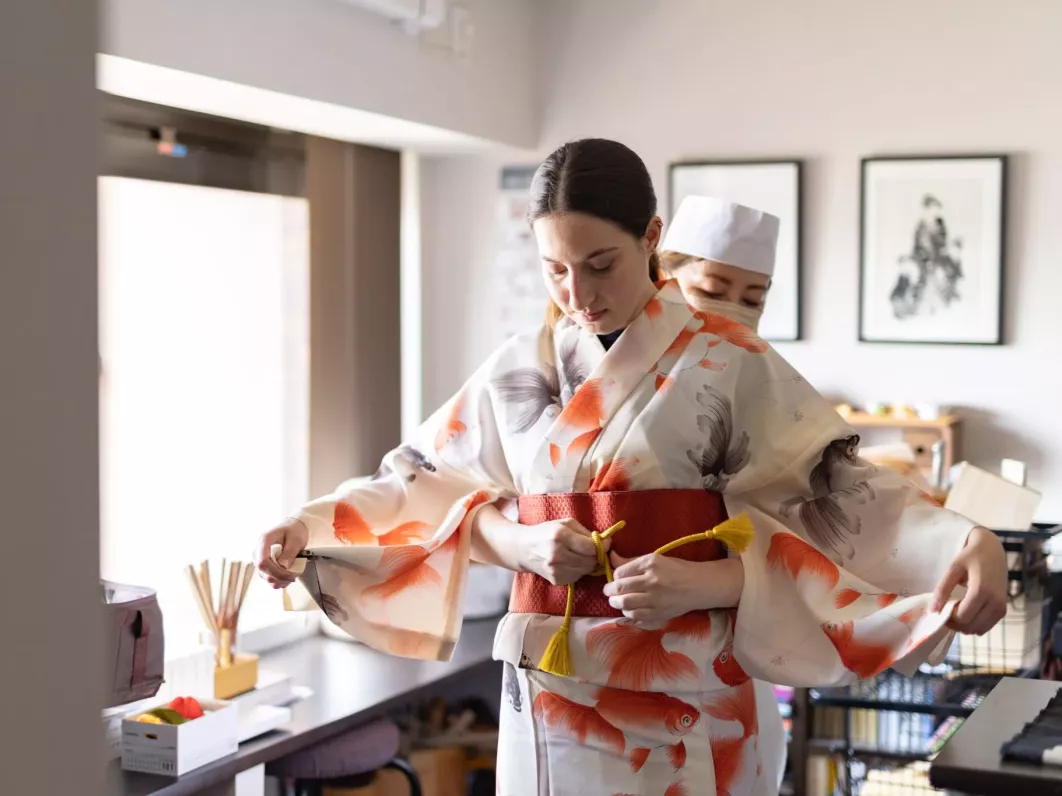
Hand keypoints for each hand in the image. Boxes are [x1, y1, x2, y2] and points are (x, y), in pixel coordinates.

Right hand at [254, 517, 308, 588]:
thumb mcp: (296, 539)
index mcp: (264, 541)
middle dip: (280, 577)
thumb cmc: (294, 531)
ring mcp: (258, 559)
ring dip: (280, 580)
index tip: (290, 575)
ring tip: (293, 575)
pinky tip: (288, 577)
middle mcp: (257, 551)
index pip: (262, 561)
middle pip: (263, 571)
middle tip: (294, 576)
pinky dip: (279, 581)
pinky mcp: (263, 566)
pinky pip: (268, 578)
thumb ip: (289, 553)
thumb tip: (282, 567)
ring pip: (265, 577)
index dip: (275, 572)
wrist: (292, 527)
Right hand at [518, 518, 605, 585]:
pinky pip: (578, 576)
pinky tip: (571, 562)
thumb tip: (605, 541)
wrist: (524, 549)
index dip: (602, 546)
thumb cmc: (546, 532)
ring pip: (586, 570)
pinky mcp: (556, 580)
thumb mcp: (565, 523)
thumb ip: (585, 532)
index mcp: (560, 536)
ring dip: (588, 563)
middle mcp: (557, 554)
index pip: (591, 547)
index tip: (605, 542)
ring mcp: (556, 569)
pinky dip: (579, 569)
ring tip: (581, 554)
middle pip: (591, 560)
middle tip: (593, 549)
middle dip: (596, 555)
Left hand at [603, 554, 743, 624]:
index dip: (613, 577)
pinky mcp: (660, 614)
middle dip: (609, 592)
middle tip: (609, 592)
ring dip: (617, 604)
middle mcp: (652, 581)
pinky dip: (628, 614)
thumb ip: (631, 561)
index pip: (620, 572)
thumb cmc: (677, 569)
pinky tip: (629, 610)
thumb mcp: (655, 559)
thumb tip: (611, 558)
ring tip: (617, 601)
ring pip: (625, 604)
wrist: (700, 585)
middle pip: (619, 589)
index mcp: (650, 564)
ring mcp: (656, 599)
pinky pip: (636, 617)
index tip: (614, 579)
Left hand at [932, 526, 1007, 634]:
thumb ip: (943, 589)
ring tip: (955, 609)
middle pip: (970, 626)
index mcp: (982, 591)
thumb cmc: (971, 556)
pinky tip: (966, 611)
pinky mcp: (1003, 610)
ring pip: (978, 630)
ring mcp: (1001, 607)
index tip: (940, 607)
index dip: (948, 617)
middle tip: (945, 610)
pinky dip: (974, 624)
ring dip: (964, 626)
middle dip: (954, 623)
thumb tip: (933, 610)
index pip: (962, 617)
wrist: (992, 550)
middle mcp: (995, 602)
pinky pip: (986, 626)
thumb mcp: (953, 568)